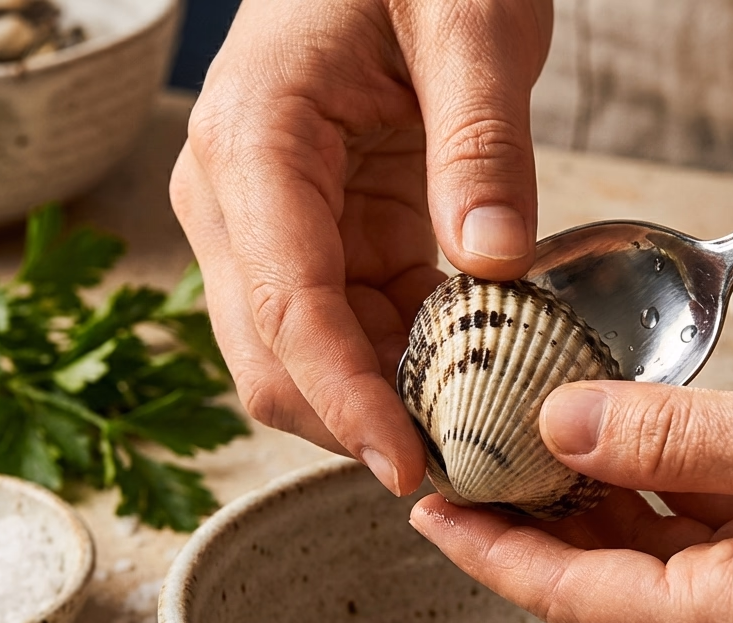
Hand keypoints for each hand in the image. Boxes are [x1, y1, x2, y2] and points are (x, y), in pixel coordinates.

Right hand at [170, 0, 550, 493]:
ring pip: (310, 357)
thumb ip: (480, 141)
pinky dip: (407, 363)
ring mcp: (272, 222)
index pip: (285, 305)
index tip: (407, 468)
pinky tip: (475, 372)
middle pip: (275, 357)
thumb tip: (494, 264)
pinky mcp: (320, 235)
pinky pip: (353, 325)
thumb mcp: (469, 22)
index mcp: (254, 142)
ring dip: (387, 402)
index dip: (345, 402)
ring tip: (483, 428)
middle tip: (466, 464)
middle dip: (359, 421)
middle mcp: (239, 195)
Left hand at [410, 372, 732, 622]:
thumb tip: (561, 426)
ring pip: (647, 567)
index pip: (571, 596)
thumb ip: (668, 436)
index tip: (430, 508)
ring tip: (540, 443)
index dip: (492, 550)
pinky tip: (638, 445)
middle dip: (529, 530)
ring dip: (592, 510)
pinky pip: (702, 546)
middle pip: (598, 590)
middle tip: (472, 465)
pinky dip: (658, 499)